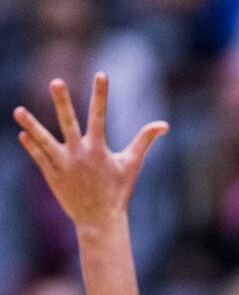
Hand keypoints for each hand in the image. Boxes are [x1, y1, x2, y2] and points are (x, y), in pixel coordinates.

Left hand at [13, 73, 167, 228]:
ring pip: (44, 141)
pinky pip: (39, 157)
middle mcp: (79, 154)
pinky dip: (31, 146)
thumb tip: (164, 124)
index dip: (101, 94)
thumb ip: (144, 140)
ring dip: (31, 124)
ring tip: (17, 110)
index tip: (102, 74)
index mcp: (99, 149)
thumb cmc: (118, 190)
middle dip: (63, 101)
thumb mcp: (132, 164)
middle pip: (68, 122)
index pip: (100, 115)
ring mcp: (63, 165)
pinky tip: (23, 133)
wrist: (100, 220)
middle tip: (56, 81)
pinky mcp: (52, 176)